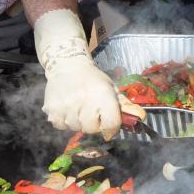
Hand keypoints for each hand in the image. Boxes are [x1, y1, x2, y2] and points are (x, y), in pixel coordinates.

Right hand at [34, 9, 120, 136]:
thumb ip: (124, 105)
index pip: (111, 125)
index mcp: (102, 95)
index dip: (111, 126)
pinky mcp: (52, 109)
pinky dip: (64, 120)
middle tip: (90, 110)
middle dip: (93, 123)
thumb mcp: (111, 88)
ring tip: (77, 106)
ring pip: (75, 128)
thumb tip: (141, 117)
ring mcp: (66, 106)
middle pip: (91, 129)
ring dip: (77, 121)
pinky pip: (60, 126)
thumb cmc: (92, 79)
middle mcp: (84, 101)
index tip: (108, 122)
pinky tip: (66, 107)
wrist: (66, 65)